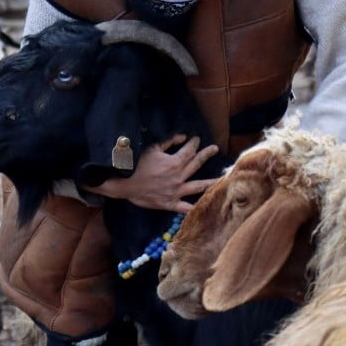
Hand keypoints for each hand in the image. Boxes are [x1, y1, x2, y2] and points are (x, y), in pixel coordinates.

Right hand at [87, 134, 219, 212]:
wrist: (124, 184)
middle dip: (206, 155)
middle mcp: (179, 177)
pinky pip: (185, 208)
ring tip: (222, 178)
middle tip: (214, 149)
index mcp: (174, 163)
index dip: (194, 143)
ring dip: (211, 182)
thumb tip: (183, 137)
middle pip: (196, 164)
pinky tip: (205, 208)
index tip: (197, 139)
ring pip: (198, 187)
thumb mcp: (152, 148)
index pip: (189, 151)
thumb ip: (169, 141)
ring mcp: (176, 192)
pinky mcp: (170, 203)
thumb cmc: (137, 164)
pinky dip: (194, 208)